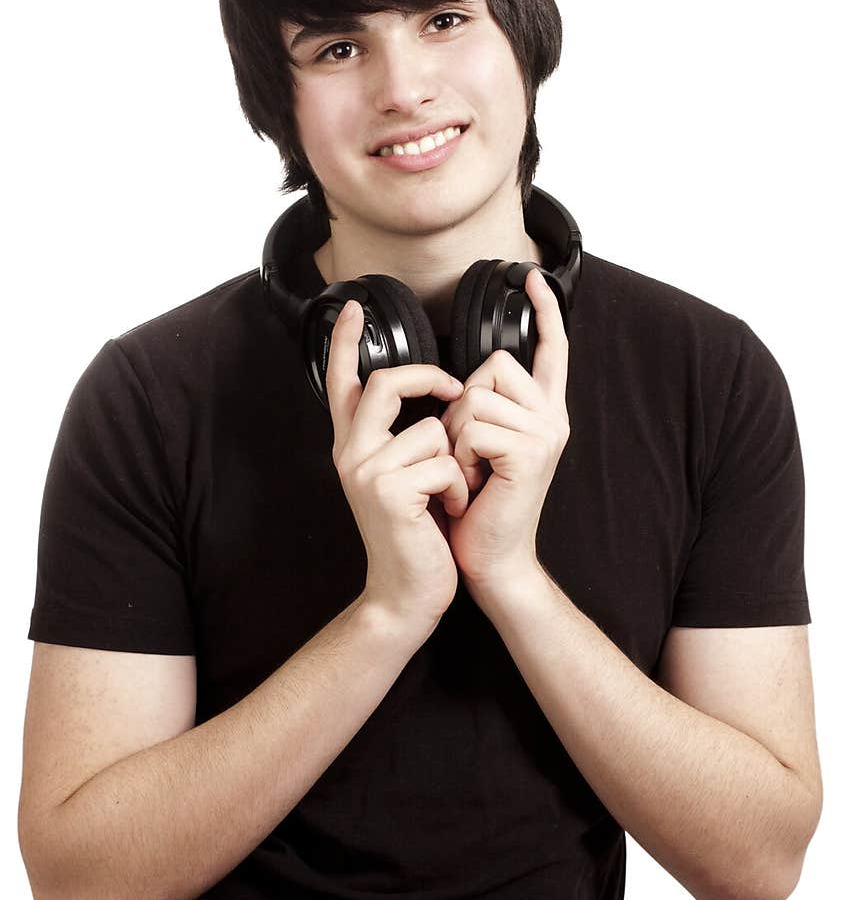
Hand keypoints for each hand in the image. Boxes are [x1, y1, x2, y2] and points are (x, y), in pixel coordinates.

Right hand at [326, 298, 469, 631]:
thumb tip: (434, 393)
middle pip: (387, 382)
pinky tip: (449, 511)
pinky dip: (460, 487)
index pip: (343, 381)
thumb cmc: (417, 533)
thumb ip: (402, 435)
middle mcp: (350, 452)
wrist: (407, 593)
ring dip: (457, 462)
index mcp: (353, 445)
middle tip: (454, 389)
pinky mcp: (389, 493)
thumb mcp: (403, 477)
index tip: (353, 306)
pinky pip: (444, 463)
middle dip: (429, 378)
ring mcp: (365, 472)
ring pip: (432, 430)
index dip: (345, 341)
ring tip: (450, 494)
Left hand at [439, 269, 570, 589]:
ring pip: (477, 394)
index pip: (551, 348)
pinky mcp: (531, 452)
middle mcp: (553, 415)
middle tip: (469, 452)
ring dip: (456, 433)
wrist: (490, 559)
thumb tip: (463, 379)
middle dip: (462, 402)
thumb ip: (484, 407)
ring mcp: (547, 432)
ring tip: (469, 469)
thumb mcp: (480, 446)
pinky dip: (460, 455)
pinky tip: (471, 483)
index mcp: (543, 411)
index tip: (532, 277)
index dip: (545, 312)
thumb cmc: (477, 506)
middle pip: (494, 363)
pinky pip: (474, 426)